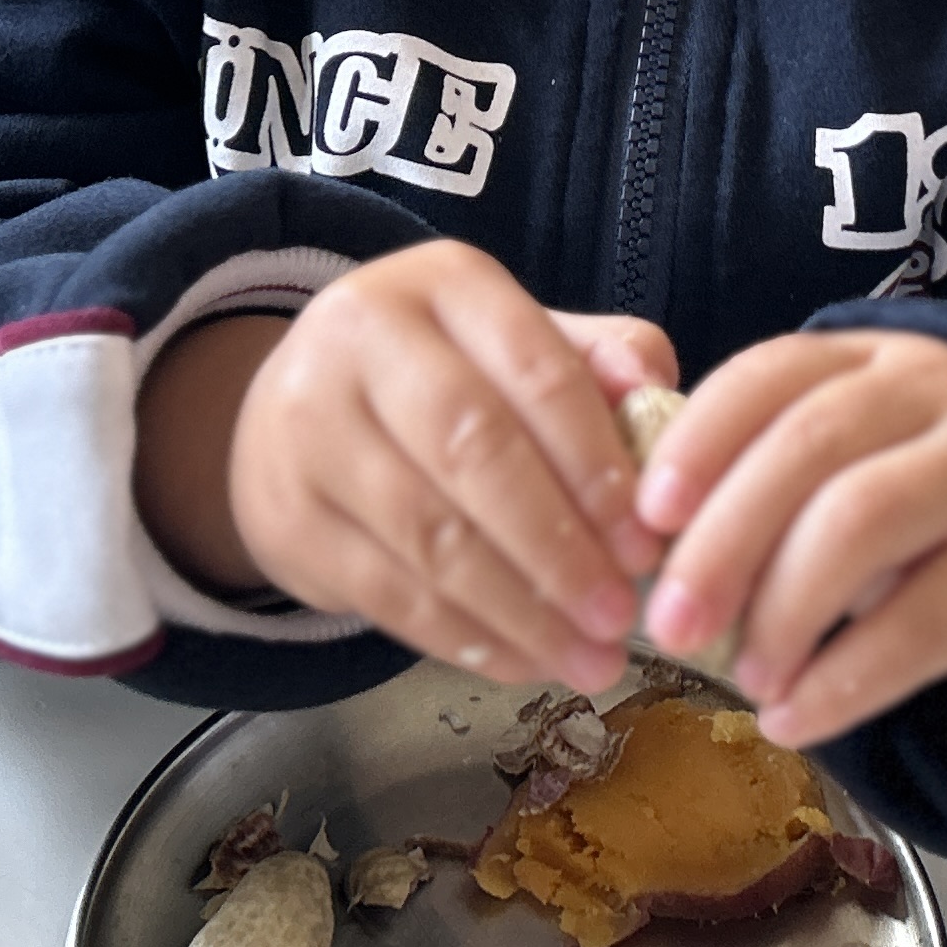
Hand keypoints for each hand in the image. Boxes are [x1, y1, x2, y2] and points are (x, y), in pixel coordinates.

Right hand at [199, 240, 677, 690]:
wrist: (290, 414)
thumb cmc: (442, 382)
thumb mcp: (517, 345)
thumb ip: (598, 364)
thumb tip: (661, 397)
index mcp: (443, 284)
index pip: (536, 369)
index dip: (596, 463)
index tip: (646, 542)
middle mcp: (362, 338)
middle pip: (474, 450)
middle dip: (559, 546)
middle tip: (618, 614)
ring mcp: (309, 427)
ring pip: (430, 533)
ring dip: (521, 611)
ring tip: (589, 660)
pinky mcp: (285, 516)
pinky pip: (387, 591)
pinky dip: (463, 638)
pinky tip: (521, 662)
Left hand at [630, 331, 946, 749]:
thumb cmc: (935, 520)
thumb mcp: (853, 471)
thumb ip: (764, 482)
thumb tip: (640, 548)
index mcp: (874, 359)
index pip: (771, 374)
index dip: (699, 440)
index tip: (644, 519)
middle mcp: (938, 393)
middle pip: (809, 445)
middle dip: (723, 541)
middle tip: (668, 625)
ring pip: (860, 519)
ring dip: (783, 609)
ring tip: (745, 679)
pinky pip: (919, 623)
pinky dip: (841, 681)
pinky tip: (795, 719)